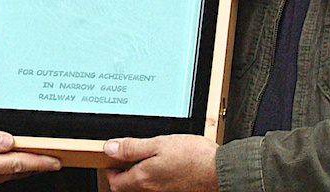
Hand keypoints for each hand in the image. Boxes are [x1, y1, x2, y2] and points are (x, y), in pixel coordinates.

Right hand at [0, 117, 60, 191]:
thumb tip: (9, 141)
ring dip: (19, 169)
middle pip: (12, 173)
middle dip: (34, 166)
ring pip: (1, 177)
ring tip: (34, 159)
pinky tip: (7, 163)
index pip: (15, 164)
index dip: (38, 162)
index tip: (54, 160)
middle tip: (52, 158)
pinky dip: (2, 171)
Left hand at [103, 134, 218, 191]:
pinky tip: (163, 165)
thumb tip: (110, 148)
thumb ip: (132, 147)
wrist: (219, 171)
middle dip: (123, 174)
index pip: (115, 182)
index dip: (111, 170)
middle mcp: (151, 191)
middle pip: (127, 188)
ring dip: (139, 175)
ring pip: (142, 188)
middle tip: (127, 157)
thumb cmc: (193, 156)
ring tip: (146, 157)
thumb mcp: (159, 143)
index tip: (113, 158)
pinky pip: (157, 188)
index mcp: (143, 178)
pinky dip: (154, 178)